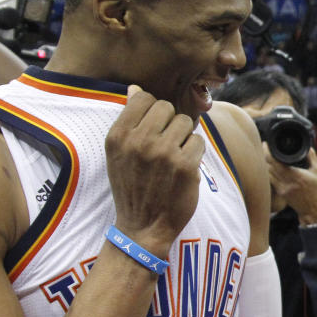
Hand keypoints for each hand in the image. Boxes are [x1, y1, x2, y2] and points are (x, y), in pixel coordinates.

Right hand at [105, 86, 204, 257]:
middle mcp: (139, 141)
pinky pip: (198, 141)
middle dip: (170, 123)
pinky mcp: (185, 166)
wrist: (142, 228)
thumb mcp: (119, 154)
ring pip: (185, 123)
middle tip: (164, 146)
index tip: (153, 130)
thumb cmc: (132, 187)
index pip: (143, 97)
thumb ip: (128, 120)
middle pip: (167, 107)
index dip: (153, 111)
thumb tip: (134, 88)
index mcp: (118, 136)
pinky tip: (183, 169)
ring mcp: (163, 153)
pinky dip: (195, 154)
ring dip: (183, 138)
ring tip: (173, 158)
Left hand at [266, 145, 316, 225]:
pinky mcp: (280, 193)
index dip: (268, 152)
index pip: (277, 162)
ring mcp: (282, 188)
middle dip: (264, 155)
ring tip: (265, 155)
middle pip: (269, 166)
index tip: (267, 145)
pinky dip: (268, 172)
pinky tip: (268, 166)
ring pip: (267, 173)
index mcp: (297, 176)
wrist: (314, 209)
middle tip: (264, 146)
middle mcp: (288, 182)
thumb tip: (308, 147)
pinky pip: (270, 180)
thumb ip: (313, 157)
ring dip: (264, 163)